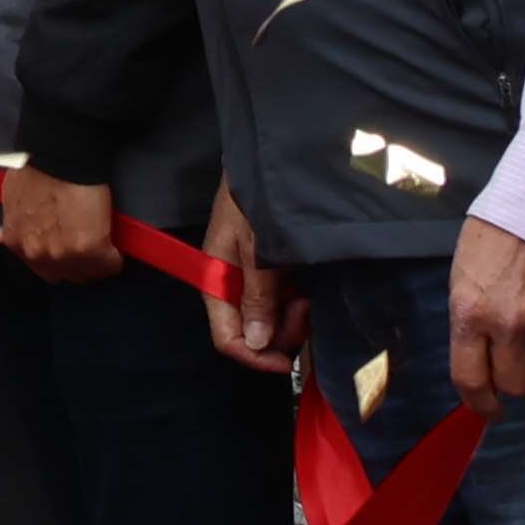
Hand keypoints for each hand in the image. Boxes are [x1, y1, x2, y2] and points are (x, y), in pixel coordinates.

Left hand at [0, 162, 124, 285]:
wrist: (59, 157)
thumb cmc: (35, 170)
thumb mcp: (11, 201)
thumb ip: (12, 225)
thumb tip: (2, 240)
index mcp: (17, 243)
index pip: (44, 270)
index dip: (60, 259)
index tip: (69, 249)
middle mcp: (39, 254)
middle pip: (67, 275)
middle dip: (77, 263)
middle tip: (86, 246)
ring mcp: (65, 255)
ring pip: (89, 273)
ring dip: (96, 261)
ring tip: (102, 244)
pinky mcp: (92, 250)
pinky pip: (111, 264)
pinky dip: (115, 256)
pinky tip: (114, 243)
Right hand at [201, 191, 299, 374]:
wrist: (271, 164)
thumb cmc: (256, 200)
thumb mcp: (257, 247)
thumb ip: (256, 295)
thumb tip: (255, 342)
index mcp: (218, 282)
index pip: (227, 337)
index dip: (254, 356)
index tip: (287, 361)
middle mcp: (234, 287)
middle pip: (253, 334)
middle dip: (281, 330)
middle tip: (303, 306)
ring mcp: (253, 280)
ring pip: (272, 321)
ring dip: (292, 315)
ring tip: (306, 290)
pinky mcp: (271, 271)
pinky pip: (284, 303)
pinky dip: (297, 301)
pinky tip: (306, 284)